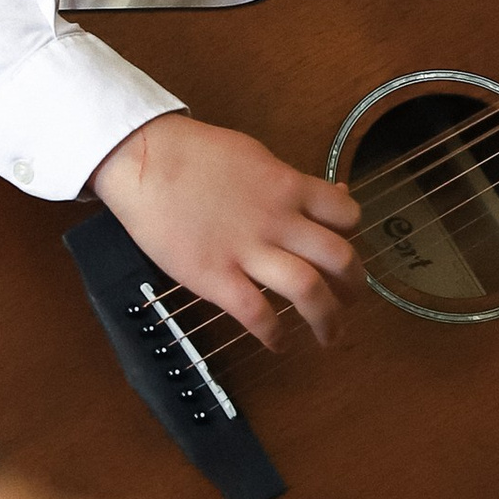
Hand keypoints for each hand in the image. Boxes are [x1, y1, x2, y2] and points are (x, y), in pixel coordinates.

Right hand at [92, 112, 360, 348]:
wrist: (144, 160)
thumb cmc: (194, 154)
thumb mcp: (254, 156)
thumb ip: (286, 181)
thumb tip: (318, 195)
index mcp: (289, 187)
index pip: (347, 215)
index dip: (352, 237)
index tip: (343, 253)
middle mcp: (279, 221)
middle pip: (340, 259)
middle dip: (354, 288)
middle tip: (350, 301)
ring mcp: (248, 250)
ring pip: (309, 291)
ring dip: (328, 320)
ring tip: (330, 336)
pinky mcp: (216, 277)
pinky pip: (257, 314)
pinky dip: (275, 335)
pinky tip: (278, 343)